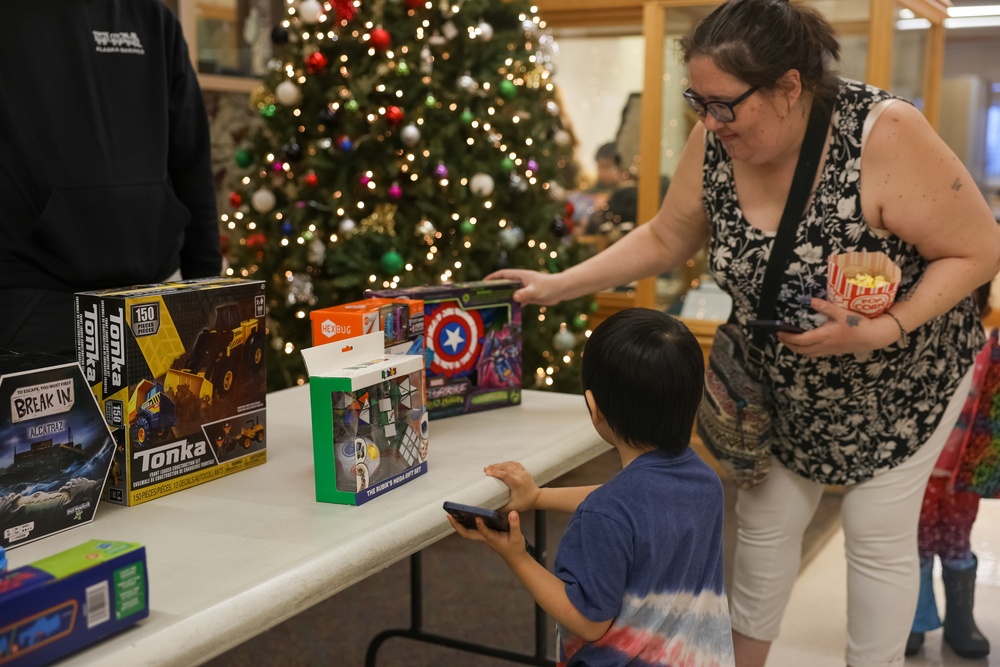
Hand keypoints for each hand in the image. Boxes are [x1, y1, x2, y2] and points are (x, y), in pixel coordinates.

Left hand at [447, 509, 527, 563]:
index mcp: (492, 538)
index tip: (478, 517)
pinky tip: (464, 513)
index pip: (484, 532)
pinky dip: (465, 522)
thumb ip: (515, 525)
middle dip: (457, 526)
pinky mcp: (484, 534)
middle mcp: (485, 537)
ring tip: (452, 511)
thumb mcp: (518, 537)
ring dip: (458, 523)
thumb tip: (513, 513)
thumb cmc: (515, 548)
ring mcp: (483, 536)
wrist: (514, 557)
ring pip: (467, 531)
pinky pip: (471, 528)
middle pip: (467, 534)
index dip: (481, 526)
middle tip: (449, 516)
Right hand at [484, 269, 563, 304]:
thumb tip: (514, 297)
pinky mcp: (528, 296)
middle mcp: (520, 282)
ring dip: (503, 298)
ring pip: (510, 293)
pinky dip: (512, 305)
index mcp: (520, 276)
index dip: (493, 277)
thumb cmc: (548, 286)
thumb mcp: (535, 290)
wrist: (560, 290)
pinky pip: (517, 301)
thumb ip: (525, 293)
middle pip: (504, 284)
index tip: (483, 282)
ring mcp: (524, 289)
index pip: (503, 274)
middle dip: (495, 289)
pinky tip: (507, 312)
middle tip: (484, 296)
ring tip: (493, 305)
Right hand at [485, 461, 540, 511]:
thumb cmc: (525, 503)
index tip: (486, 472)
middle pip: (505, 467)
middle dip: (494, 467)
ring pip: (509, 464)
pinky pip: (515, 463)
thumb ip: (501, 508)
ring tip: (491, 466)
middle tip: (485, 469)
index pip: (503, 474)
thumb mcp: (512, 507)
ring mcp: (522, 472)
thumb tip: (490, 508)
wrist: (537, 498)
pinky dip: (507, 463)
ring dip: (499, 464)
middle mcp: (519, 475)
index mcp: (516, 483)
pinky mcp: (524, 471)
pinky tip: (502, 464)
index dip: (494, 472)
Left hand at [776, 298, 900, 356]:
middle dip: (788, 344)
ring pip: (808, 354)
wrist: (873, 337)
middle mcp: (824, 346)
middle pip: (801, 350)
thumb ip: (825, 307)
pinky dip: (806, 351)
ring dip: (796, 349)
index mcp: (824, 336)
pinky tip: (806, 344)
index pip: (800, 340)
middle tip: (781, 336)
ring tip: (790, 341)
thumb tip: (810, 300)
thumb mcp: (842, 313)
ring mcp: (829, 350)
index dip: (788, 338)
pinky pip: (815, 354)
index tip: (779, 332)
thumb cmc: (858, 324)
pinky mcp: (834, 351)